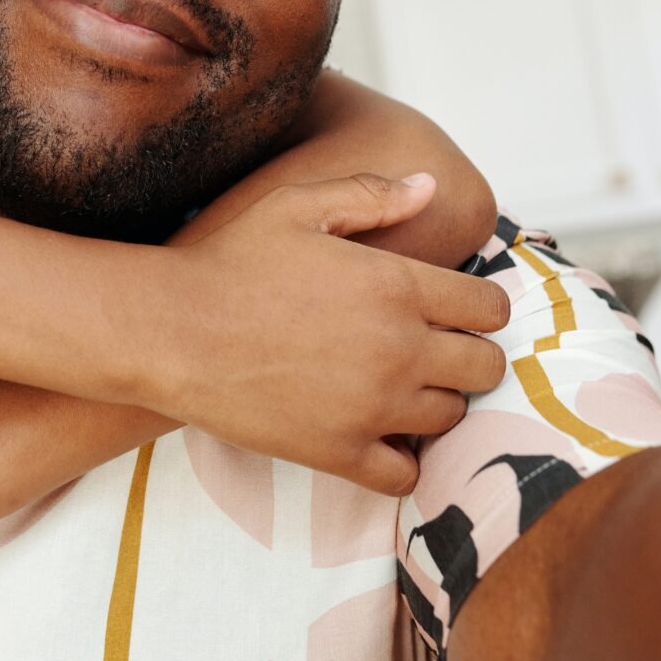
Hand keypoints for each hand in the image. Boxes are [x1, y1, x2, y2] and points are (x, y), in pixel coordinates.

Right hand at [147, 172, 511, 491]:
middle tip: (433, 350)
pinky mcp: (339, 452)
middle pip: (486, 367)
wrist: (170, 330)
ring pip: (452, 418)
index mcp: (397, 285)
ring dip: (434, 402)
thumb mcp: (296, 206)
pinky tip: (378, 436)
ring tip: (398, 388)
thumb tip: (431, 184)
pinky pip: (405, 476)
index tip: (454, 309)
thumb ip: (371, 195)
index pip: (490, 307)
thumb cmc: (229, 261)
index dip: (480, 306)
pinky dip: (401, 461)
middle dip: (469, 355)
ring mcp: (372, 406)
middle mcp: (398, 348)